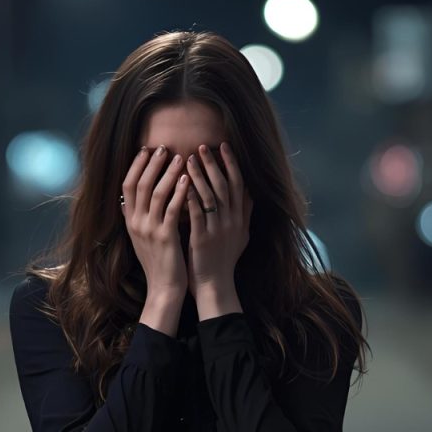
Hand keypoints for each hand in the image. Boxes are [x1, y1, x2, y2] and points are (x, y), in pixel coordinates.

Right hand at [121, 145, 190, 298]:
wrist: (163, 288)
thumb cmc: (157, 262)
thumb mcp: (140, 238)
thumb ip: (134, 218)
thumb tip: (126, 201)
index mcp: (129, 221)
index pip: (127, 185)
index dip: (136, 165)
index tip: (146, 149)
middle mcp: (136, 223)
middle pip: (139, 184)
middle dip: (151, 163)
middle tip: (163, 147)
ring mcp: (149, 229)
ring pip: (156, 193)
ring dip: (168, 172)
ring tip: (179, 157)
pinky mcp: (165, 237)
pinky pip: (172, 209)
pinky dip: (179, 192)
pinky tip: (188, 179)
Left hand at [184, 141, 252, 295]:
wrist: (215, 286)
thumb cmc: (225, 260)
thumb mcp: (241, 235)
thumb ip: (245, 213)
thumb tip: (250, 191)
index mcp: (239, 219)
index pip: (238, 184)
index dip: (231, 164)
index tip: (223, 146)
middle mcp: (231, 221)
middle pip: (225, 186)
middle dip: (214, 164)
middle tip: (202, 145)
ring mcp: (218, 230)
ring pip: (210, 196)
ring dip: (199, 175)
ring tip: (188, 158)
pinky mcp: (203, 239)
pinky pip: (196, 213)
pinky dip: (189, 197)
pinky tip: (181, 184)